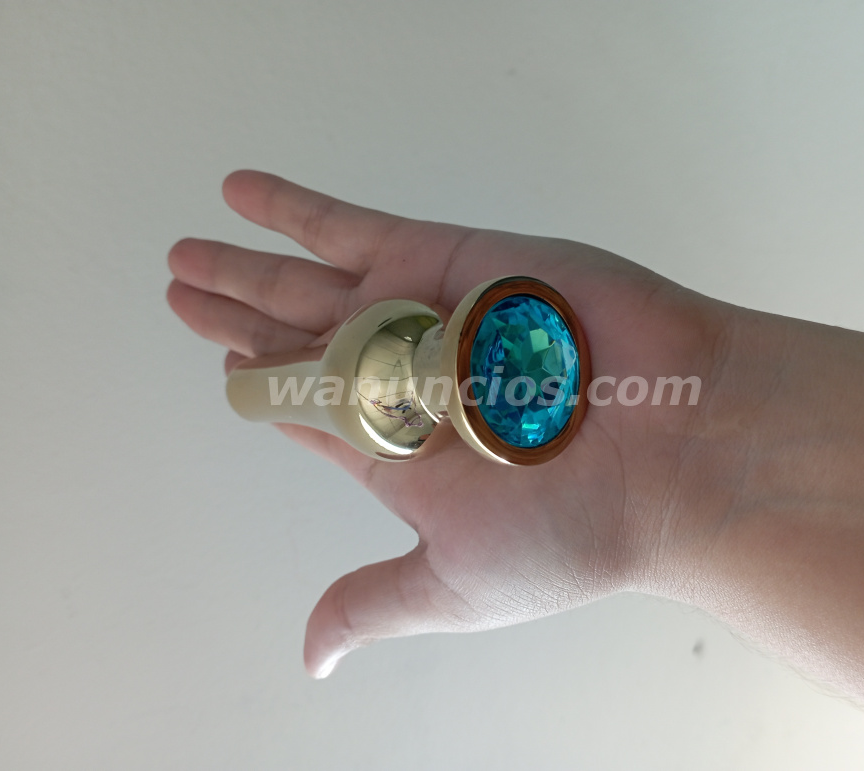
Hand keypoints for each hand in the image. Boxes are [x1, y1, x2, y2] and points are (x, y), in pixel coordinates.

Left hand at [167, 170, 731, 677]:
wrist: (680, 443)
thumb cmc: (579, 526)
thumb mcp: (455, 583)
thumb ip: (374, 601)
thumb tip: (314, 657)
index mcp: (400, 451)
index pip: (307, 413)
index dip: (256, 388)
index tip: (221, 366)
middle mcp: (406, 376)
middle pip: (296, 342)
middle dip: (236, 319)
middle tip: (184, 295)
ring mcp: (424, 313)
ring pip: (309, 285)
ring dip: (245, 268)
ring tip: (188, 257)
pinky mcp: (450, 257)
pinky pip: (355, 228)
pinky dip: (294, 212)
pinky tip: (239, 196)